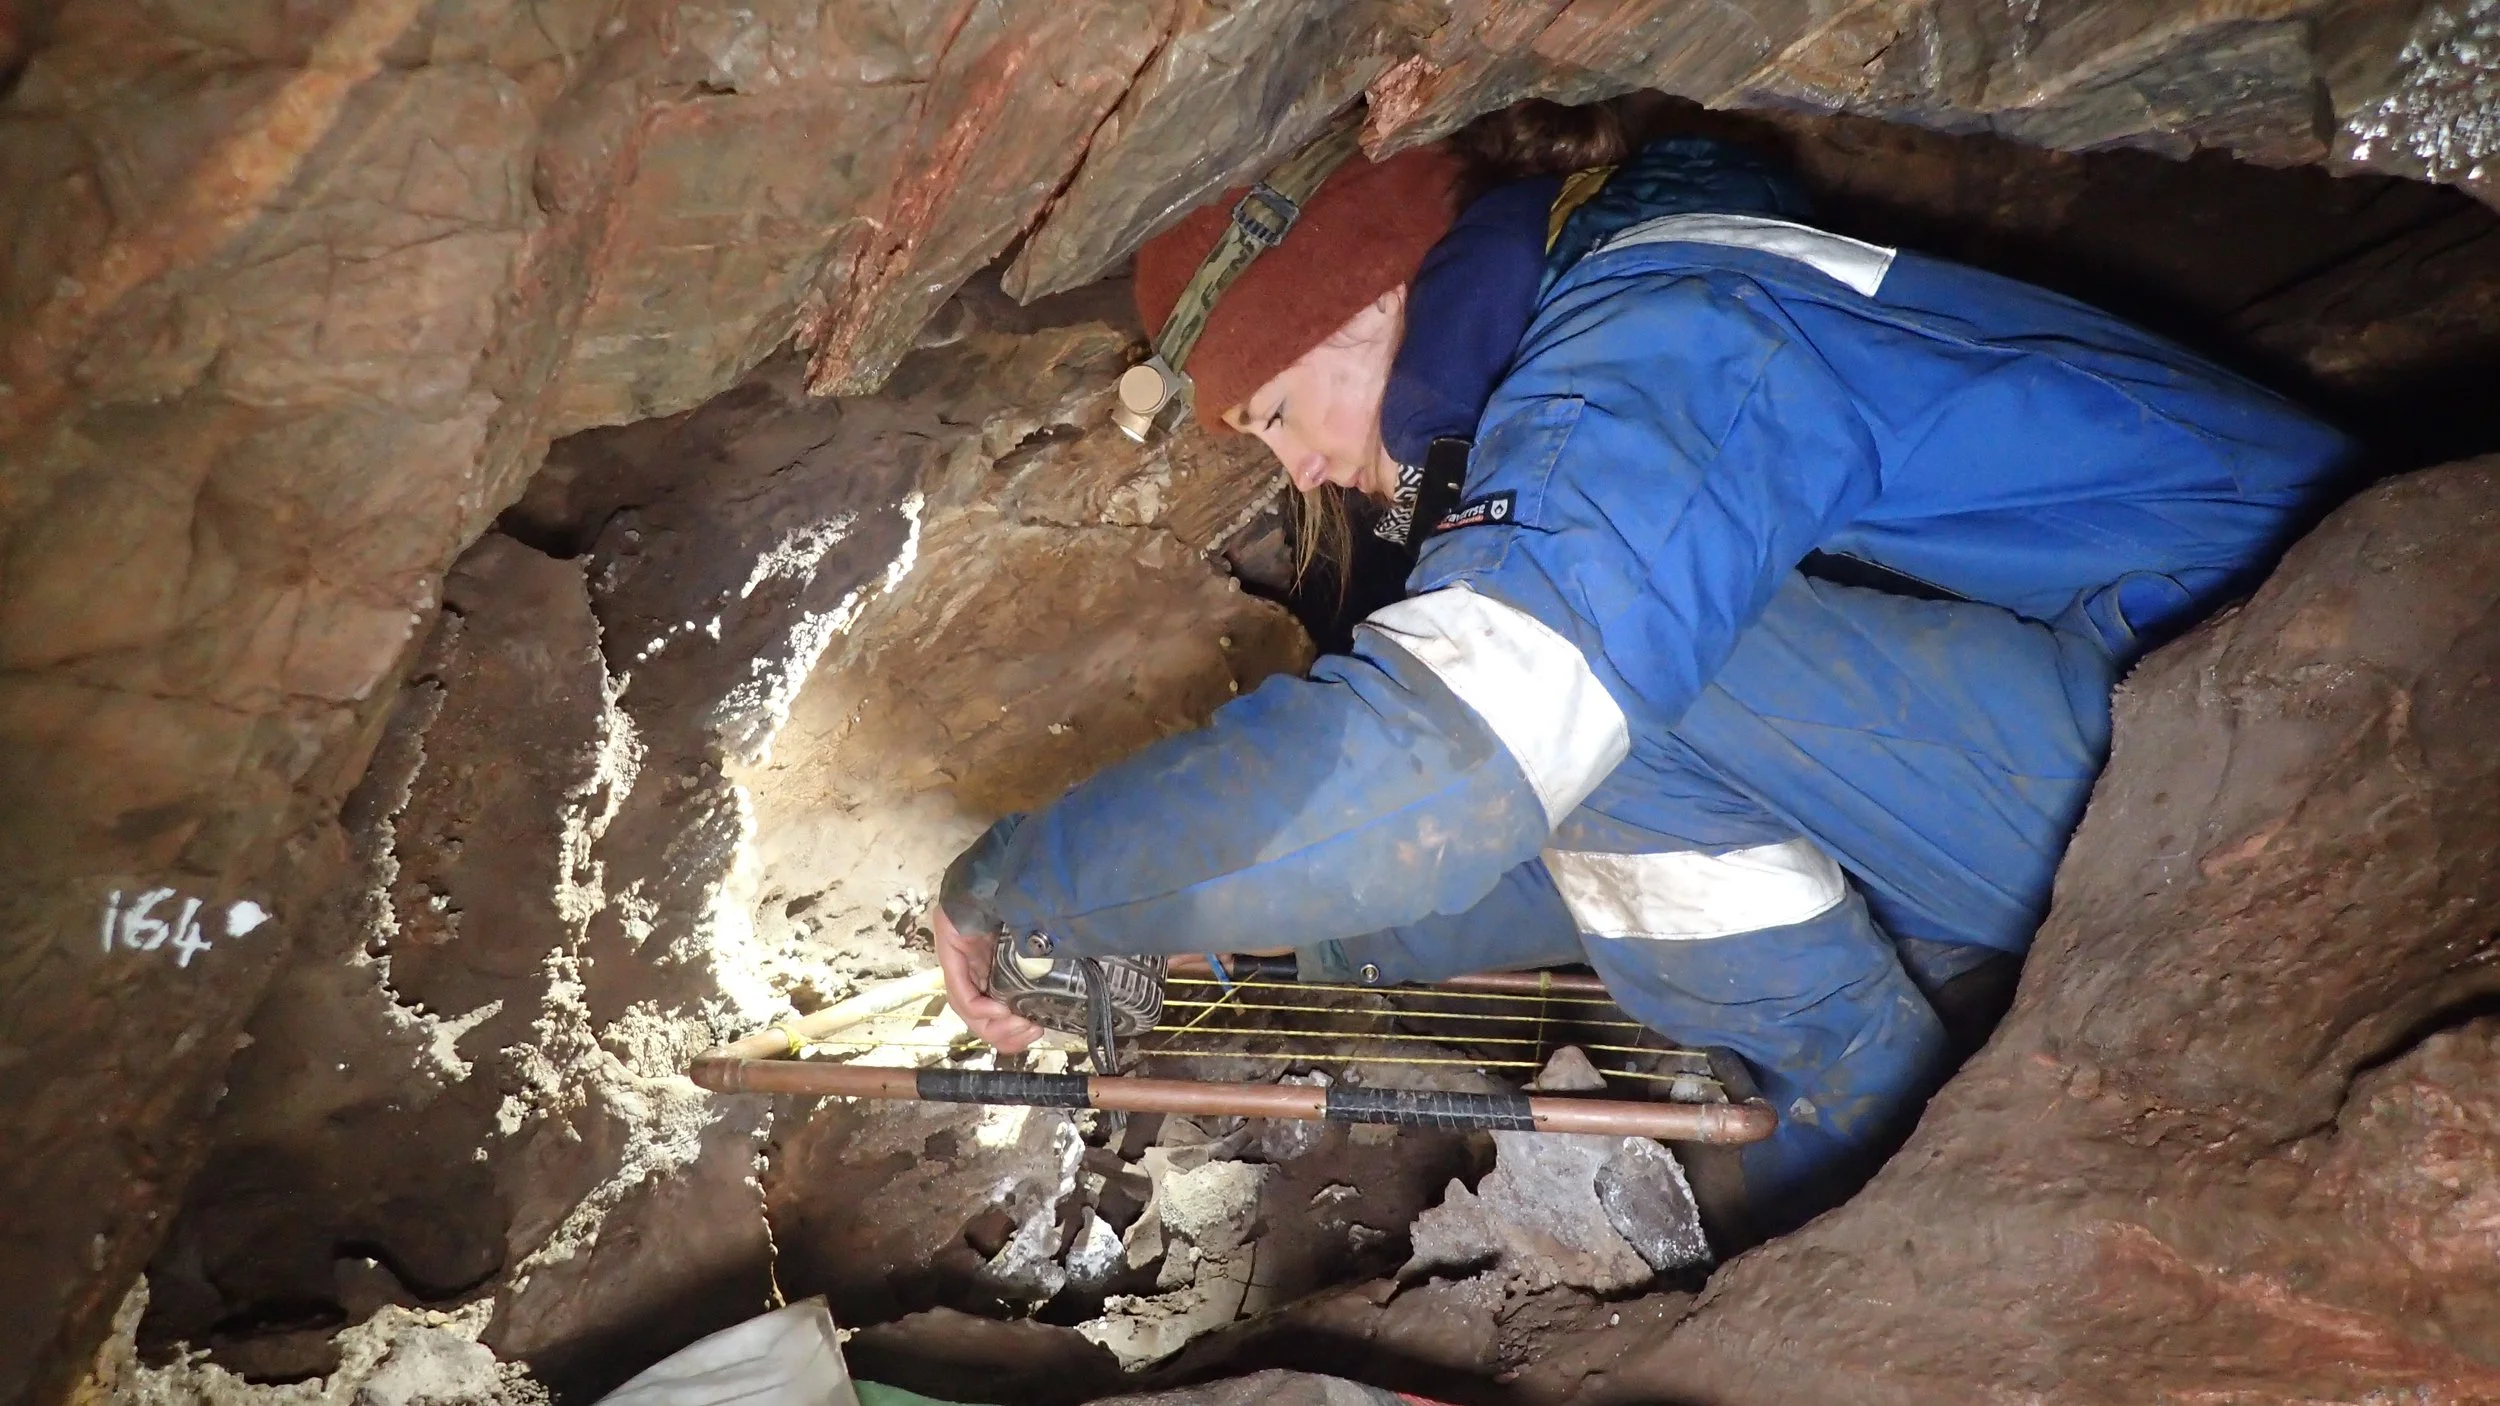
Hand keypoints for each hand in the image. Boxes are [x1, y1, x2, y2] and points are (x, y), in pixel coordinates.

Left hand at [932, 902, 1043, 1052]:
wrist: (1016, 867)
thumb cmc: (1036, 899)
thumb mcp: (1040, 948)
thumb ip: (1040, 972)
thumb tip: (1055, 1007)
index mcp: (992, 962)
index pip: (992, 1007)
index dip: (1010, 1029)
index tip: (1035, 1032)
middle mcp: (972, 961)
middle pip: (978, 1012)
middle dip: (1004, 1031)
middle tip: (1030, 1033)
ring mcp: (958, 954)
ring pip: (967, 1006)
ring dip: (993, 1024)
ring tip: (1020, 1025)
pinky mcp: (949, 944)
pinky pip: (958, 987)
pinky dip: (977, 1005)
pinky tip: (998, 1010)